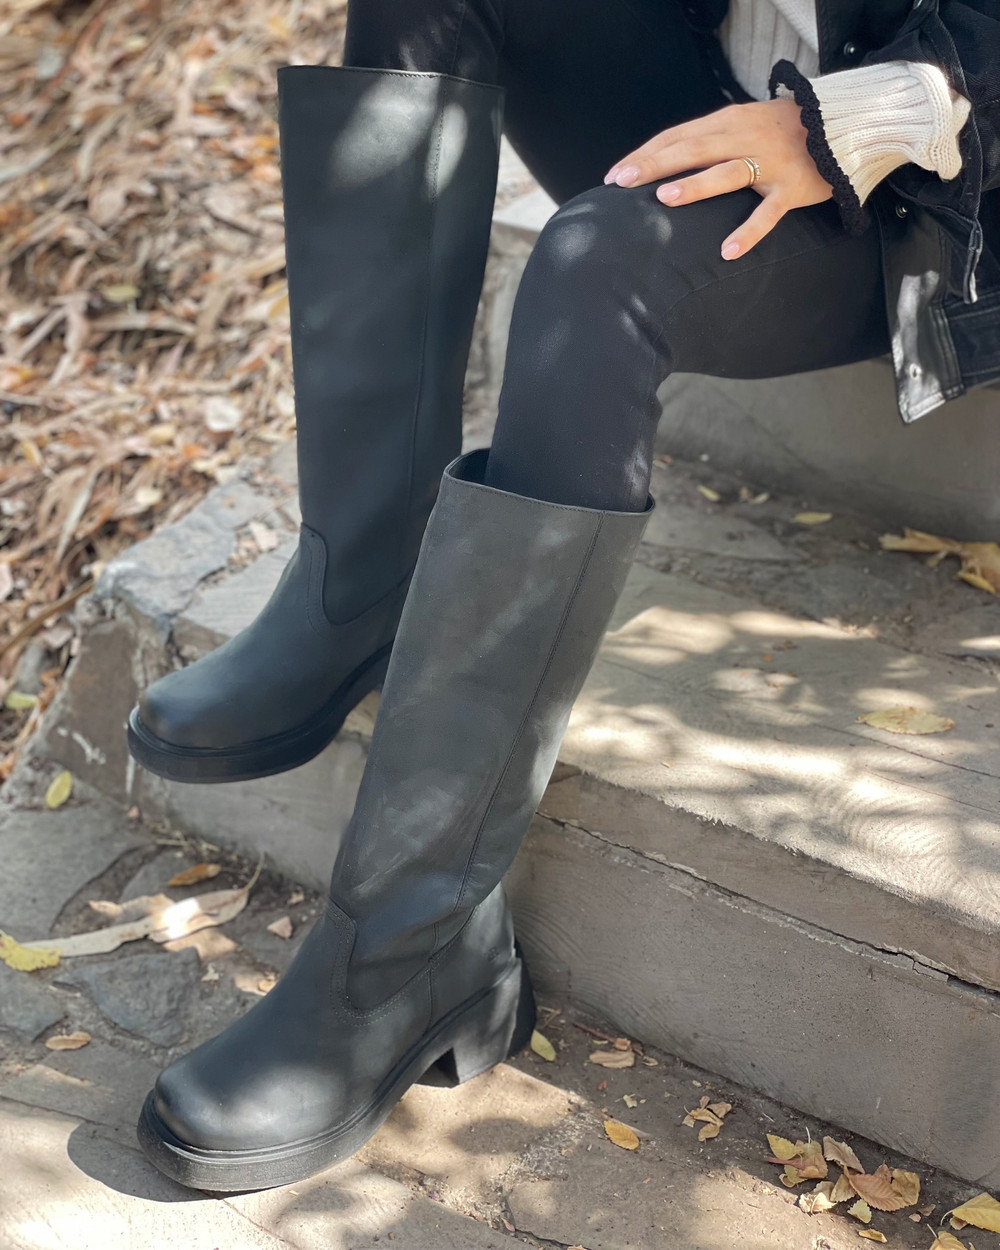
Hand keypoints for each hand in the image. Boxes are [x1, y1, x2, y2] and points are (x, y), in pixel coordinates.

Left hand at [604, 99, 833, 259]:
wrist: (845, 124)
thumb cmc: (785, 131)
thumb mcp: (744, 125)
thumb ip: (710, 140)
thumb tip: (665, 163)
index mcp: (729, 122)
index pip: (678, 135)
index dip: (646, 153)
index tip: (616, 175)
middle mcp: (745, 138)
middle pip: (693, 148)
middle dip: (655, 164)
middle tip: (623, 182)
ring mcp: (770, 163)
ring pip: (727, 173)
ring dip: (695, 185)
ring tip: (664, 198)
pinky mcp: (792, 189)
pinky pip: (767, 213)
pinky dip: (748, 232)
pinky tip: (727, 251)